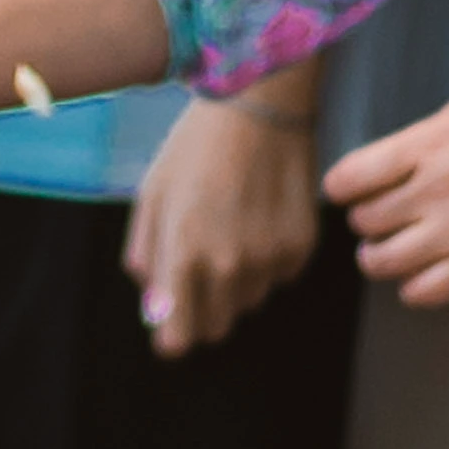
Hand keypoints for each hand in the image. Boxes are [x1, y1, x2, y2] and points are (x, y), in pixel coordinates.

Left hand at [127, 89, 329, 354]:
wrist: (260, 111)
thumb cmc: (193, 151)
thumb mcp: (151, 199)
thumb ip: (147, 259)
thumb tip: (153, 305)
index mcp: (185, 255)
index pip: (180, 337)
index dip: (171, 337)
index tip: (169, 329)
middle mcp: (231, 267)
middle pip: (215, 327)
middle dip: (200, 311)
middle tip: (193, 272)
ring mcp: (271, 260)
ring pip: (247, 301)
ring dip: (233, 283)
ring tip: (226, 230)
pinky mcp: (301, 249)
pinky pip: (276, 277)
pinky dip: (264, 262)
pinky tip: (256, 221)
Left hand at [326, 78, 448, 309]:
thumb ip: (437, 127)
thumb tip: (411, 147)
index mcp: (430, 144)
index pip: (347, 178)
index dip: (342, 186)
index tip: (352, 188)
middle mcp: (435, 191)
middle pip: (362, 220)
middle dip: (368, 217)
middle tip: (385, 214)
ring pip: (380, 262)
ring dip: (380, 255)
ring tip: (395, 247)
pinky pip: (421, 293)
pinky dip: (414, 287)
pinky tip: (426, 271)